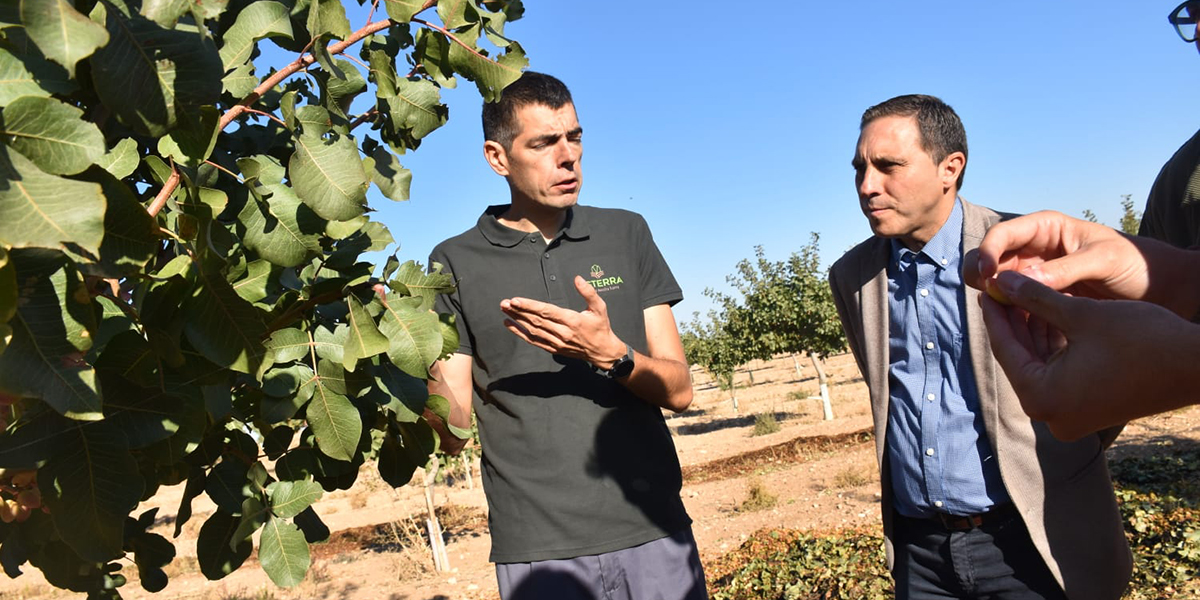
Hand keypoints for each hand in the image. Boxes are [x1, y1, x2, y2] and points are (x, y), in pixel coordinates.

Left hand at [500, 276, 625, 368]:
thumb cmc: (601, 327)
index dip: (529, 306)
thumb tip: (577, 278)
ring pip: (533, 330)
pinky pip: (534, 341)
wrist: (603, 352)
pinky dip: (521, 334)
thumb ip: (588, 292)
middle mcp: (562, 332)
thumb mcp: (600, 308)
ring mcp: (557, 342)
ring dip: (517, 321)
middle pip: (536, 320)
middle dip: (519, 311)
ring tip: (505, 311)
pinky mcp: (553, 349)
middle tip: (504, 303)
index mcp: (572, 320)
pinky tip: (511, 325)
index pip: (546, 311)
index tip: (516, 300)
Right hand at [964, 211, 1152, 301]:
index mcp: (1046, 228)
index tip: (988, 276)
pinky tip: (1016, 325)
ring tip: (1002, 314)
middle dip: (983, 275)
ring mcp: (1035, 275)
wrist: (1159, 288)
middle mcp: (1034, 250)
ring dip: (994, 297)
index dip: (989, 252)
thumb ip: (1064, 270)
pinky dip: (1010, 313)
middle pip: (991, 258)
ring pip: (998, 284)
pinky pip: (1015, 304)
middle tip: (988, 297)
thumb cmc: (1135, 264)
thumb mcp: (1103, 261)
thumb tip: (1022, 281)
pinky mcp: (1041, 299)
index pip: (1003, 234)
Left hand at [980, 270, 1199, 440]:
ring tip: (1024, 295)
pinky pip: (1059, 374)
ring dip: (1034, 331)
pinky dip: (1054, 347)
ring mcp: (1069, 416)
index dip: (996, 315)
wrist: (1197, 367)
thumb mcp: (1080, 314)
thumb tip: (1000, 281)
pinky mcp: (1086, 410)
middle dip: (1014, 322)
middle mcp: (1050, 416)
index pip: (1006, 350)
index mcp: (1043, 399)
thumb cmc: (1142, 340)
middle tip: (1002, 289)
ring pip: (1039, 365)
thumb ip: (1035, 298)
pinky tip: (1048, 315)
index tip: (986, 289)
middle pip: (1020, 359)